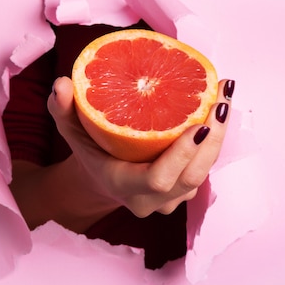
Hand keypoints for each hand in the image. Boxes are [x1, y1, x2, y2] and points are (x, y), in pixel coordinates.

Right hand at [47, 76, 233, 218]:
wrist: (101, 179)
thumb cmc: (89, 152)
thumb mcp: (71, 129)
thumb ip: (62, 109)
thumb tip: (61, 84)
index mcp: (122, 186)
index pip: (158, 179)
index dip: (181, 155)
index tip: (198, 123)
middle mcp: (149, 200)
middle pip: (190, 176)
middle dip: (212, 138)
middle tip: (219, 98)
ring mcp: (169, 200)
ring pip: (203, 173)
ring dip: (218, 137)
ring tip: (223, 96)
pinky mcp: (184, 192)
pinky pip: (204, 168)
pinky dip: (213, 141)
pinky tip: (217, 109)